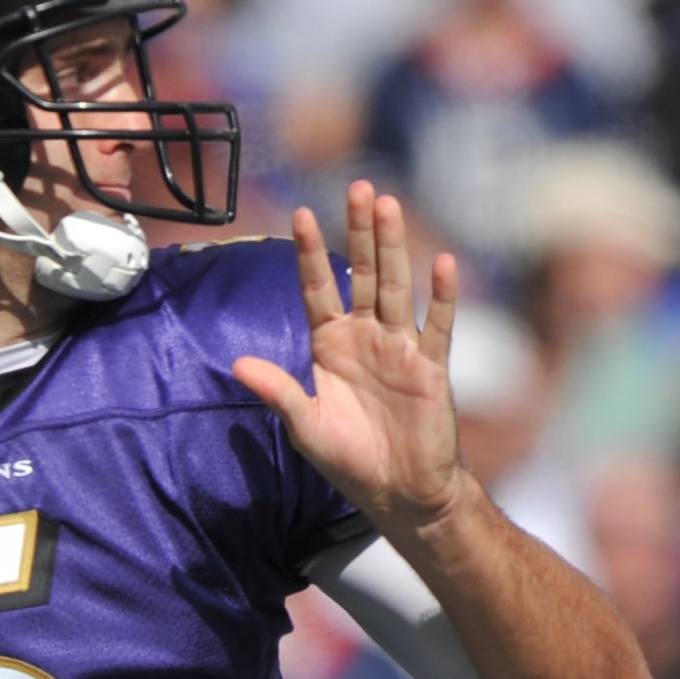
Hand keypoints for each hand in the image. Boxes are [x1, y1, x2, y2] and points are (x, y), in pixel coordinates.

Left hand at [234, 185, 465, 536]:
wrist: (399, 492)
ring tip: (389, 205)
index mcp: (331, 344)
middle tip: (358, 186)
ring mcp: (400, 347)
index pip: (318, 288)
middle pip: (362, 272)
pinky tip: (444, 263)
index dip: (309, 252)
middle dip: (359, 230)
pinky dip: (441, 296)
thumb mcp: (305, 425)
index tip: (299, 213)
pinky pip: (437, 325)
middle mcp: (366, 336)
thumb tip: (236, 364)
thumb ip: (277, 391)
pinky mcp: (431, 366)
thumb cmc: (350, 458)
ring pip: (395, 286)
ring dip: (393, 246)